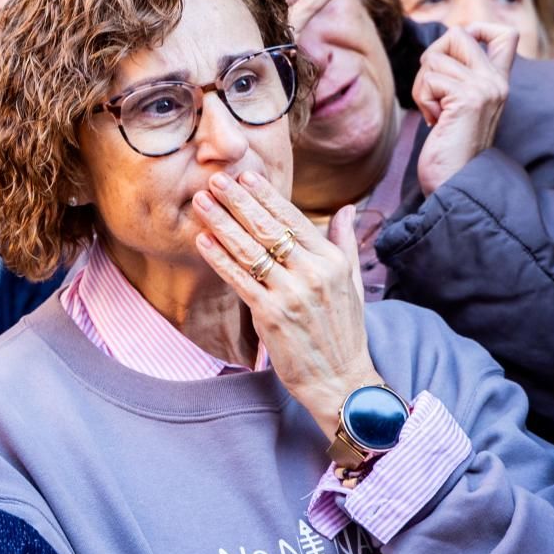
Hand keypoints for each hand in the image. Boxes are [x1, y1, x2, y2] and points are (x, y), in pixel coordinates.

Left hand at [193, 170, 379, 437]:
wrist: (340, 378)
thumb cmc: (343, 330)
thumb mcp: (351, 281)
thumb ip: (344, 241)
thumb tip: (346, 209)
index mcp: (331, 260)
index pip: (293, 218)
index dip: (266, 196)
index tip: (245, 176)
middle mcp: (313, 272)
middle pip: (268, 228)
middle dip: (238, 201)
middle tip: (215, 179)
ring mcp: (292, 293)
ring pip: (249, 250)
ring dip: (221, 223)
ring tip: (202, 202)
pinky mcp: (271, 314)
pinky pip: (239, 279)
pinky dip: (219, 258)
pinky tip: (203, 241)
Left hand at [412, 23, 518, 194]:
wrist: (454, 183)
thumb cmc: (449, 148)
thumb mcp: (458, 105)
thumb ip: (458, 76)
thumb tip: (441, 45)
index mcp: (499, 81)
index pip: (506, 33)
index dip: (476, 28)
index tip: (455, 54)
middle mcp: (497, 81)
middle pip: (459, 33)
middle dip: (432, 58)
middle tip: (433, 92)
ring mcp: (485, 87)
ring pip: (436, 58)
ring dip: (422, 86)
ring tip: (434, 113)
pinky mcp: (468, 98)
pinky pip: (430, 79)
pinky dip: (423, 99)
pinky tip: (435, 121)